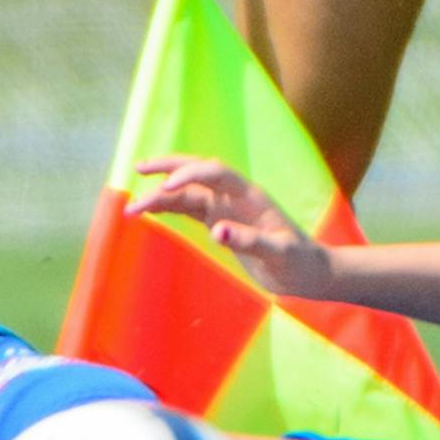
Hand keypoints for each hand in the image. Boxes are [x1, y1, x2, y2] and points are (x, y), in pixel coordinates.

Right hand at [130, 156, 334, 299]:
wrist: (309, 272)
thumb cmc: (299, 263)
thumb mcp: (279, 254)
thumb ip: (249, 240)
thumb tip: (217, 231)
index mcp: (250, 196)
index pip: (215, 173)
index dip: (189, 174)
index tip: (165, 188)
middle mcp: (235, 197)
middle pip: (196, 172)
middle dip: (167, 168)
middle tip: (138, 169)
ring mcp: (226, 209)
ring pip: (187, 193)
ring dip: (161, 195)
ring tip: (131, 207)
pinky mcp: (221, 223)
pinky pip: (190, 209)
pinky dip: (169, 208)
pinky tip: (150, 211)